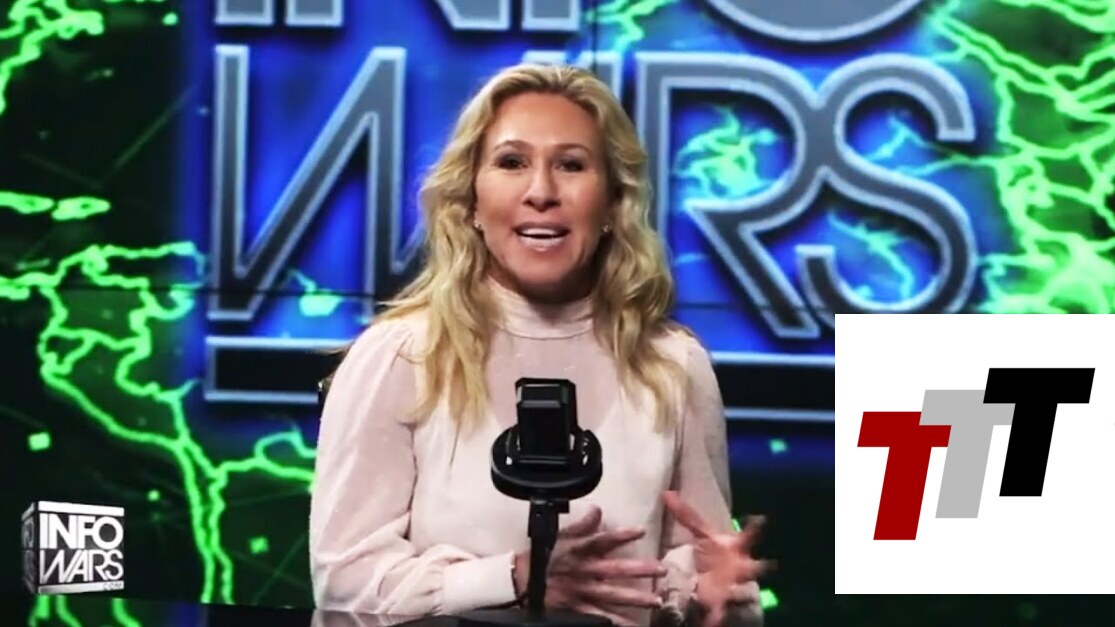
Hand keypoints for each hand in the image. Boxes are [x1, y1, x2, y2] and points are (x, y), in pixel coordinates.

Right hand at [513, 505, 663, 623]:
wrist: (522, 580)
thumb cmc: (544, 556)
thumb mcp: (561, 536)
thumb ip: (582, 526)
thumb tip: (597, 509)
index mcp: (580, 550)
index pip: (603, 540)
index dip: (622, 535)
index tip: (641, 531)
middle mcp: (584, 571)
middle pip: (615, 569)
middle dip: (639, 570)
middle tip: (662, 569)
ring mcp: (583, 591)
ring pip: (613, 595)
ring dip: (636, 598)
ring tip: (657, 600)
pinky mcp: (578, 608)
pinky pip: (600, 617)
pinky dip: (617, 622)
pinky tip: (633, 626)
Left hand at [662, 491, 772, 626]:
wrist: (716, 573)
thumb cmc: (713, 550)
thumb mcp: (700, 532)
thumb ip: (684, 514)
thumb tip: (665, 493)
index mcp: (736, 547)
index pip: (749, 535)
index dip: (756, 527)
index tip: (762, 518)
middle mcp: (740, 566)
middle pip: (756, 567)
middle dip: (762, 566)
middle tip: (770, 564)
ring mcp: (734, 585)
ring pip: (741, 592)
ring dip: (741, 595)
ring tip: (741, 598)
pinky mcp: (721, 601)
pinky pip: (719, 612)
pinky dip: (714, 619)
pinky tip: (710, 624)